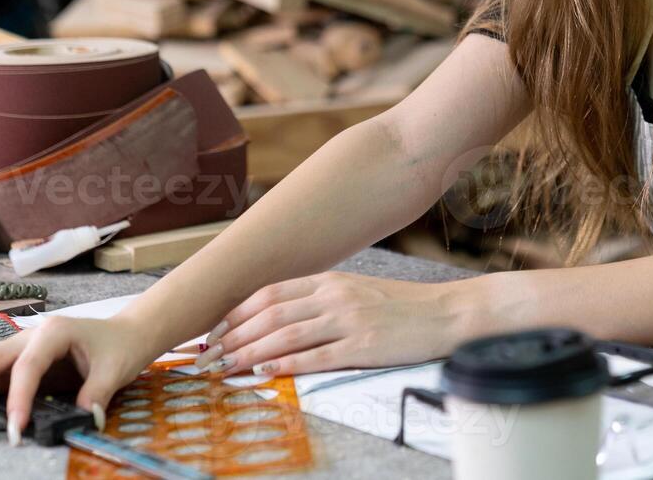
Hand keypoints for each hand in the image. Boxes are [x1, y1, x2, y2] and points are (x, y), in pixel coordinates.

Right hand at [0, 314, 156, 444]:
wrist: (127, 333)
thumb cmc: (120, 347)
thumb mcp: (116, 369)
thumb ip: (97, 394)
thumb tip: (82, 421)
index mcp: (53, 333)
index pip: (27, 367)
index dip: (19, 400)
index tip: (16, 432)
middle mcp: (28, 336)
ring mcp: (17, 348)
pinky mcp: (14, 363)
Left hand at [199, 271, 468, 377]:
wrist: (446, 313)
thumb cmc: (401, 307)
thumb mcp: (356, 292)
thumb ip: (319, 301)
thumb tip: (276, 320)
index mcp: (330, 280)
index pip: (270, 294)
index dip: (236, 314)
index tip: (212, 333)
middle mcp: (335, 296)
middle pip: (270, 315)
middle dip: (232, 337)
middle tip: (205, 357)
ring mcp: (349, 319)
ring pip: (285, 334)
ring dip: (248, 353)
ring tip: (224, 369)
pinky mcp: (364, 345)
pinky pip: (317, 355)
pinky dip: (286, 364)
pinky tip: (264, 372)